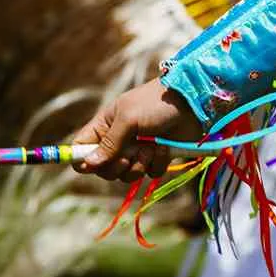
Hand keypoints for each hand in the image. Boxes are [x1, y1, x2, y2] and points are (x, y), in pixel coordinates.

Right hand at [71, 78, 201, 181]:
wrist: (193, 102)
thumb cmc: (157, 103)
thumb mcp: (129, 119)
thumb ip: (109, 143)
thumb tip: (89, 165)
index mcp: (106, 125)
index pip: (82, 148)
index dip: (82, 160)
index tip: (92, 165)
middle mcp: (119, 139)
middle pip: (103, 168)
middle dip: (116, 166)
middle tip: (128, 156)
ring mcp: (138, 149)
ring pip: (126, 174)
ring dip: (138, 165)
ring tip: (151, 148)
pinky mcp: (157, 156)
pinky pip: (149, 173)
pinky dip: (157, 163)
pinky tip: (165, 147)